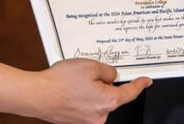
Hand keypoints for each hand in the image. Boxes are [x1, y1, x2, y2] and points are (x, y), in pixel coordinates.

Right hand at [35, 59, 150, 123]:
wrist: (37, 95)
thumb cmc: (60, 82)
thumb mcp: (90, 66)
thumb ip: (108, 71)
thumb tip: (111, 76)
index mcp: (108, 101)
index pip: (131, 92)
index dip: (140, 84)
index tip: (146, 81)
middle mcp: (100, 115)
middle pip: (111, 94)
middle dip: (102, 82)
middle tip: (86, 73)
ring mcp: (88, 120)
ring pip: (97, 99)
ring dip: (89, 88)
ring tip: (72, 80)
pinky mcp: (77, 119)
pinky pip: (85, 104)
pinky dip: (80, 95)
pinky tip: (68, 88)